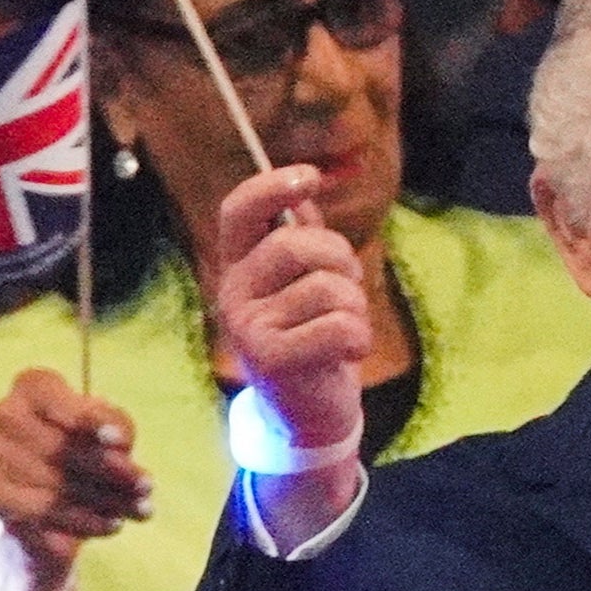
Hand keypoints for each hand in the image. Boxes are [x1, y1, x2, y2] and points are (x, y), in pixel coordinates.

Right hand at [0, 367, 151, 590]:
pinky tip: (112, 525)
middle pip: (57, 447)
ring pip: (52, 484)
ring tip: (139, 511)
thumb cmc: (89, 443)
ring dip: (104, 501)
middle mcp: (3, 414)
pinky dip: (82, 521)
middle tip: (146, 488)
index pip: (54, 399)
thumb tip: (117, 448)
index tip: (123, 444)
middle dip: (109, 471)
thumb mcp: (110, 428)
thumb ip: (116, 427)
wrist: (51, 486)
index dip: (88, 422)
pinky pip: (40, 513)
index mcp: (32, 387)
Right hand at [214, 164, 367, 457]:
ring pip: (326, 287)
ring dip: (355, 306)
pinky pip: (338, 326)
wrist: (305, 411)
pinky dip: (359, 337)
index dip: (271, 186)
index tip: (308, 178)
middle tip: (348, 288)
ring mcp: (247, 326)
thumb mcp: (302, 283)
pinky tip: (348, 351)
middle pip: (295, 243)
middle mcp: (232, 291)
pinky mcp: (270, 358)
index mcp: (238, 265)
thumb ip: (302, 237)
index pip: (238, 210)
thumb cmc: (311, 337)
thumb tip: (306, 194)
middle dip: (341, 259)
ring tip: (345, 328)